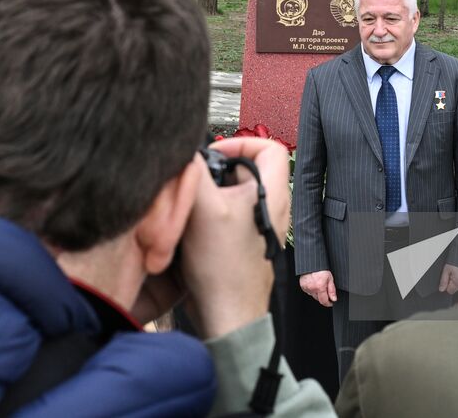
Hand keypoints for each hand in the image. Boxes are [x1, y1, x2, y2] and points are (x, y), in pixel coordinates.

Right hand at [176, 137, 291, 338]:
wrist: (227, 315)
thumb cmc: (225, 271)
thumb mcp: (204, 208)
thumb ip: (195, 172)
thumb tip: (185, 151)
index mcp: (272, 195)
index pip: (270, 147)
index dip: (242, 141)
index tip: (217, 151)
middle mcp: (269, 209)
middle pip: (246, 169)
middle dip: (218, 170)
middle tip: (198, 178)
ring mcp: (256, 227)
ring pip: (232, 194)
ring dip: (209, 193)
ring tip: (193, 204)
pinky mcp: (241, 243)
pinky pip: (225, 216)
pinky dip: (208, 214)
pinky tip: (191, 226)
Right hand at [300, 270, 336, 306]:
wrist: (312, 263)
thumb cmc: (321, 269)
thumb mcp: (330, 278)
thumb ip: (332, 290)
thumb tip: (333, 299)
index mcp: (320, 287)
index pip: (324, 301)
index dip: (328, 303)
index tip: (331, 303)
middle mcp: (312, 289)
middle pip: (318, 299)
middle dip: (323, 297)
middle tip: (326, 289)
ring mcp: (306, 288)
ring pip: (313, 295)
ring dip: (317, 293)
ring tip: (319, 284)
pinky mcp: (303, 286)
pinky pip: (308, 291)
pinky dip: (312, 290)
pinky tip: (314, 284)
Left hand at [439, 264, 457, 294]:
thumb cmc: (457, 260)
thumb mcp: (446, 269)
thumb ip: (443, 280)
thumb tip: (441, 289)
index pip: (450, 291)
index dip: (446, 286)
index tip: (446, 279)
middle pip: (455, 289)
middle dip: (452, 283)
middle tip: (451, 273)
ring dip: (457, 280)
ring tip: (456, 271)